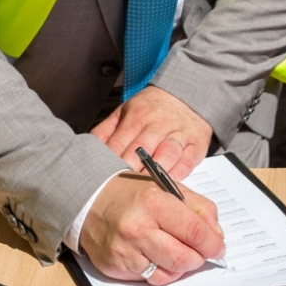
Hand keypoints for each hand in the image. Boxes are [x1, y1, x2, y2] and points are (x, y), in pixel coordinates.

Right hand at [79, 172, 224, 285]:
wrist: (90, 201)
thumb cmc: (132, 194)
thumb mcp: (168, 188)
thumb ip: (198, 208)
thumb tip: (216, 236)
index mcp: (154, 203)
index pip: (194, 231)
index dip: (212, 244)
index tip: (218, 247)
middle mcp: (137, 229)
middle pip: (183, 259)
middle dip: (198, 259)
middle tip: (200, 253)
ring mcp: (124, 251)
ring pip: (167, 276)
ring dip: (180, 268)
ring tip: (178, 254)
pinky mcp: (115, 267)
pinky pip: (149, 280)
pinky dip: (160, 272)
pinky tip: (157, 258)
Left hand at [91, 86, 212, 179]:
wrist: (188, 95)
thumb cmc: (152, 108)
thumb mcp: (125, 111)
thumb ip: (106, 130)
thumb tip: (88, 148)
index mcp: (138, 115)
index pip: (120, 142)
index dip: (110, 162)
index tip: (101, 179)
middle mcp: (159, 124)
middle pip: (142, 151)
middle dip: (129, 170)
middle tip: (118, 190)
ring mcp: (179, 134)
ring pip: (166, 155)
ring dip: (153, 174)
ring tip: (141, 191)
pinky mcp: (197, 145)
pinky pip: (187, 163)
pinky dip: (177, 176)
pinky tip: (166, 187)